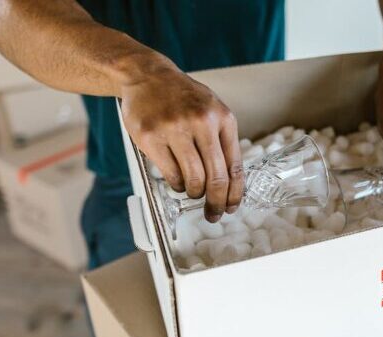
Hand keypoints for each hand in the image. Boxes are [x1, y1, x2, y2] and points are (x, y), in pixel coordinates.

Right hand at [120, 65, 242, 222]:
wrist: (148, 76)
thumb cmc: (182, 98)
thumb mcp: (212, 111)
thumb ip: (222, 141)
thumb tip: (230, 183)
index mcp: (222, 118)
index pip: (234, 165)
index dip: (234, 193)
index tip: (231, 207)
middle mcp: (201, 122)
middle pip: (216, 177)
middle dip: (216, 202)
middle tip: (213, 214)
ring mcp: (175, 129)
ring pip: (193, 179)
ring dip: (194, 192)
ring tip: (192, 190)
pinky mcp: (151, 137)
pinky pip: (171, 174)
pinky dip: (176, 184)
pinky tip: (177, 180)